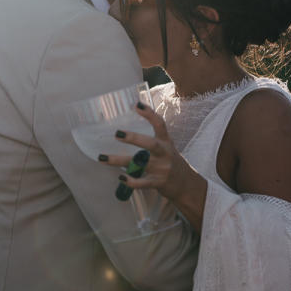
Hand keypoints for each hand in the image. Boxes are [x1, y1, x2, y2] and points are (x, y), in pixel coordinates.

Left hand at [99, 102, 207, 230]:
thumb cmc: (171, 163)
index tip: (137, 105)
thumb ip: (151, 142)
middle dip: (134, 138)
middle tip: (117, 133)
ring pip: (140, 163)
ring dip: (119, 161)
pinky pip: (143, 182)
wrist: (187, 185)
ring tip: (103, 158)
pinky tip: (121, 178)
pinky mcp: (159, 182)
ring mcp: (163, 168)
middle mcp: (165, 153)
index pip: (160, 124)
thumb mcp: (166, 148)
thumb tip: (126, 133)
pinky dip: (132, 181)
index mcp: (166, 142)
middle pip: (150, 144)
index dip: (149, 114)